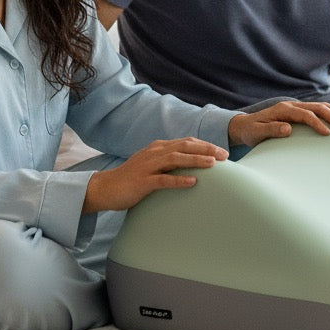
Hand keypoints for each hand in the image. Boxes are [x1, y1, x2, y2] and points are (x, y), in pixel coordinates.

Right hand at [83, 138, 228, 212]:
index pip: (186, 141)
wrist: (105, 188)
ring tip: (213, 164)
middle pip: (184, 146)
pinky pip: (163, 179)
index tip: (221, 151)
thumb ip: (168, 162)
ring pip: (176, 159)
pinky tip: (193, 182)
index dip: (205, 145)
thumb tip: (191, 166)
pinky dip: (179, 180)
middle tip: (224, 156)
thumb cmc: (132, 179)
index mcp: (158, 148)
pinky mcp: (142, 181)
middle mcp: (154, 153)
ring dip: (195, 160)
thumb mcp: (152, 165)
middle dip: (206, 149)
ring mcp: (148, 166)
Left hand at [228, 101, 329, 148]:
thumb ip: (271, 130)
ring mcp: (295, 108)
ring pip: (320, 106)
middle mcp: (291, 106)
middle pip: (316, 107)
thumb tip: (288, 128)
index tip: (327, 133)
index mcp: (282, 110)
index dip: (317, 123)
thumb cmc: (250, 131)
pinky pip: (317, 110)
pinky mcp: (298, 112)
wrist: (244, 126)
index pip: (305, 114)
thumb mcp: (256, 133)